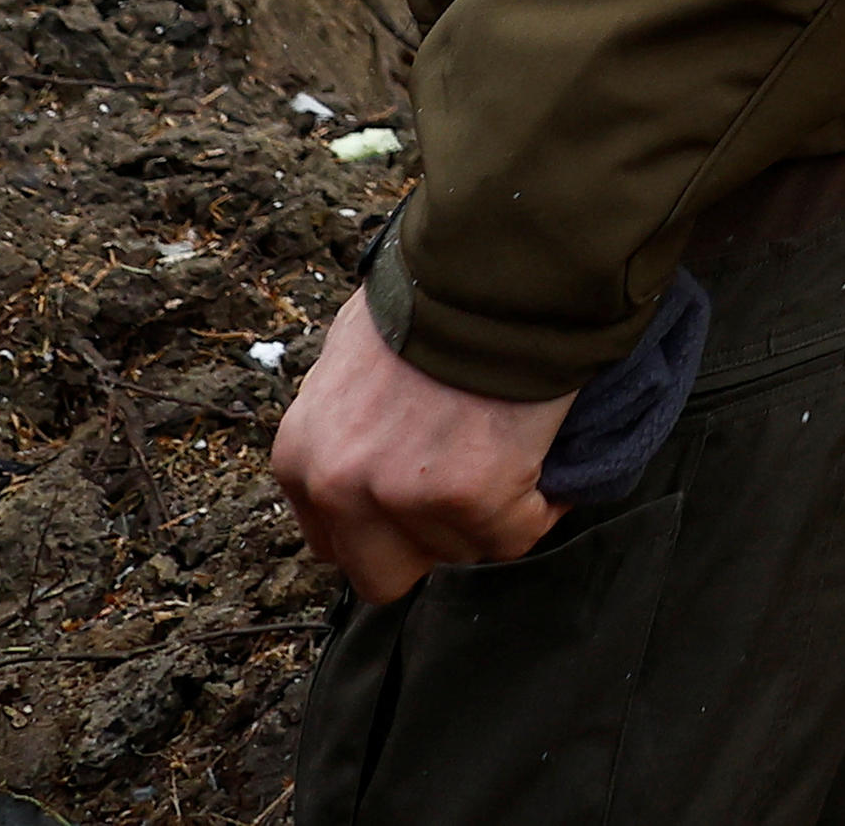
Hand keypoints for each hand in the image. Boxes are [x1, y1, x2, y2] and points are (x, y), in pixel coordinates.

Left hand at [270, 282, 571, 603]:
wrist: (492, 269)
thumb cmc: (432, 297)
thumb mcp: (351, 356)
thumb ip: (345, 422)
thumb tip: (369, 450)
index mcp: (301, 456)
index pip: (331, 542)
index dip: (385, 525)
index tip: (422, 496)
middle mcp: (339, 486)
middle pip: (382, 575)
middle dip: (430, 541)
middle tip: (467, 490)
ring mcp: (404, 496)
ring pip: (460, 551)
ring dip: (491, 514)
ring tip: (511, 449)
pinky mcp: (474, 497)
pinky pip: (518, 534)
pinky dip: (541, 504)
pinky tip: (543, 456)